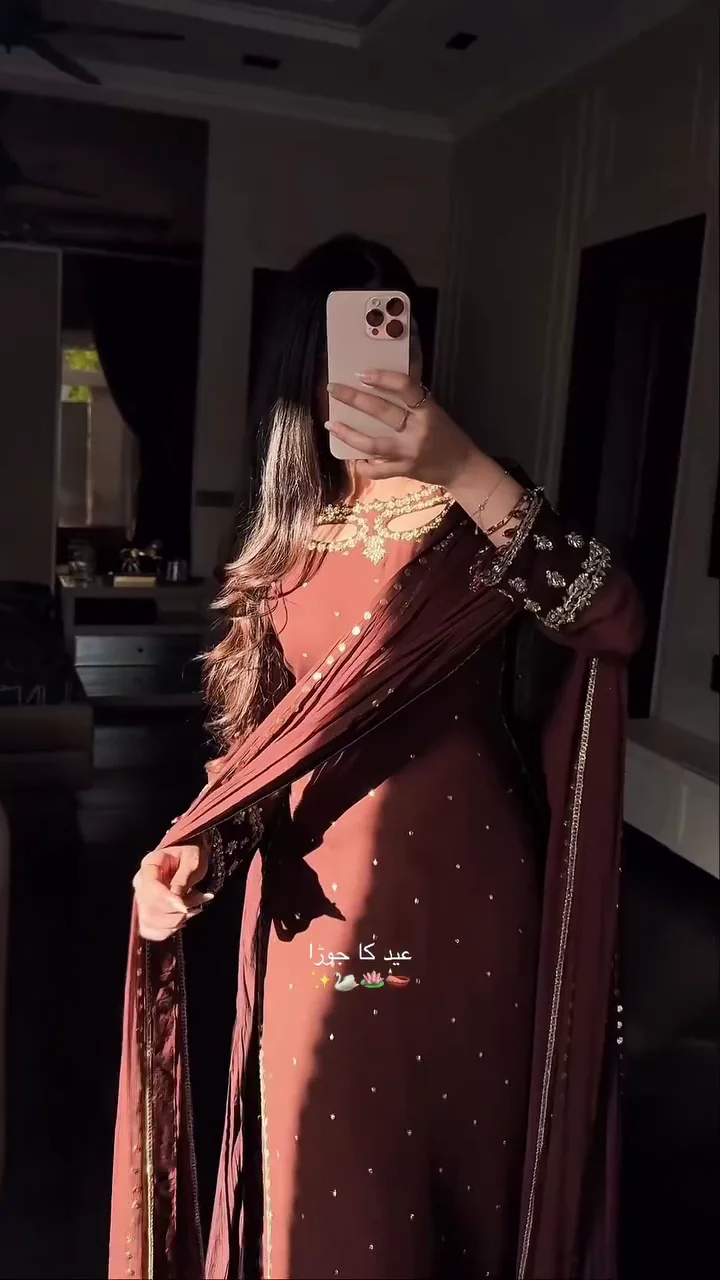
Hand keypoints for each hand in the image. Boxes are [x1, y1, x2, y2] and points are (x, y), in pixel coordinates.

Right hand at [134, 841, 211, 941]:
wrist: (188, 859)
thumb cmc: (191, 855)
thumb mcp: (192, 860)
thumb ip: (183, 879)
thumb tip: (177, 902)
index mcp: (149, 865)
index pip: (150, 888)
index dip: (167, 901)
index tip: (185, 907)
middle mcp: (139, 883)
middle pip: (149, 909)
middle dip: (175, 913)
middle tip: (197, 903)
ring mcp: (141, 899)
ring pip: (150, 923)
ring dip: (175, 922)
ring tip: (194, 908)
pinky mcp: (145, 913)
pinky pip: (151, 931)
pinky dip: (169, 930)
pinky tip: (182, 919)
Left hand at [326, 370, 478, 487]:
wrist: (462, 468)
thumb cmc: (447, 435)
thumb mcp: (435, 411)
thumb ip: (413, 398)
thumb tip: (388, 378)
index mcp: (427, 410)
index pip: (405, 387)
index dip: (382, 379)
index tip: (361, 374)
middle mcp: (418, 430)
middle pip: (381, 412)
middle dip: (353, 399)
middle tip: (332, 389)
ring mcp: (409, 453)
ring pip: (373, 444)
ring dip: (349, 434)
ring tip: (331, 425)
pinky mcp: (405, 471)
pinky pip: (378, 471)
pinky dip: (364, 466)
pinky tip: (353, 460)